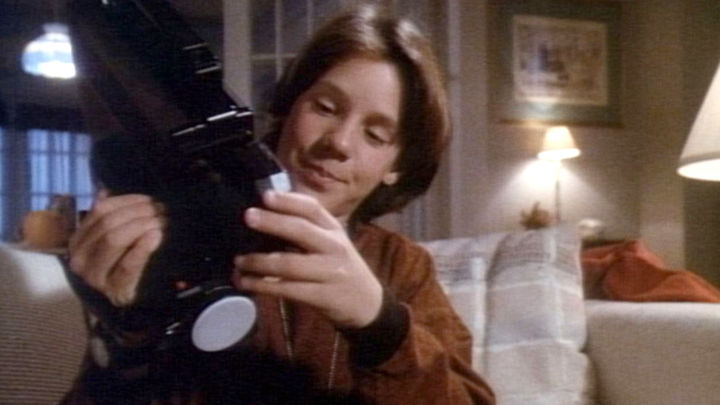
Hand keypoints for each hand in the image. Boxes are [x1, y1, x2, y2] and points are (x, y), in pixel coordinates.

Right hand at [68, 190, 164, 306]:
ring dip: (142, 225)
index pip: (101, 211)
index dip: (128, 201)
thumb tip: (104, 191)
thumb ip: (108, 216)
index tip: (151, 199)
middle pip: (109, 224)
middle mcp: (80, 258)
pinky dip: (142, 248)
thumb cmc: (122, 265)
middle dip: (139, 213)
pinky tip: (156, 236)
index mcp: (78, 241)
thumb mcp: (113, 240)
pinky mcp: (114, 290)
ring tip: (162, 221)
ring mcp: (95, 276)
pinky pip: (128, 264)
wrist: (132, 303)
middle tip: (162, 210)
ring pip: (115, 239)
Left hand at [231, 191, 382, 328]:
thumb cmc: (340, 268)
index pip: (313, 208)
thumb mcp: (332, 243)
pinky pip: (287, 289)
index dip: (289, 200)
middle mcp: (334, 247)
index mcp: (334, 230)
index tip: (265, 195)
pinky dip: (262, 286)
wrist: (367, 304)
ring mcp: (330, 272)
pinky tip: (245, 282)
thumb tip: (265, 216)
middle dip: (272, 223)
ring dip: (258, 262)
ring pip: (289, 264)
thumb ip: (307, 230)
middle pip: (301, 230)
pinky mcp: (322, 296)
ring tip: (238, 260)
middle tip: (247, 217)